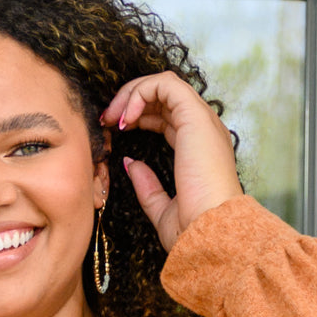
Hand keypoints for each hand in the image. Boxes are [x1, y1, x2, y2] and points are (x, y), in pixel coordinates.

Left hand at [101, 72, 242, 252]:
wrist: (210, 232)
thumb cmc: (193, 229)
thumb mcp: (162, 209)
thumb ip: (147, 186)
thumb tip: (130, 164)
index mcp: (198, 148)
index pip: (167, 116)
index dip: (138, 117)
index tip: (114, 132)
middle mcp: (203, 130)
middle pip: (164, 96)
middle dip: (130, 101)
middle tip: (106, 120)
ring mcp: (201, 121)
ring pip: (163, 84)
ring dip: (132, 94)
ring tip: (112, 117)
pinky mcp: (195, 116)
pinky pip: (165, 85)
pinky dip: (140, 93)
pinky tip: (126, 118)